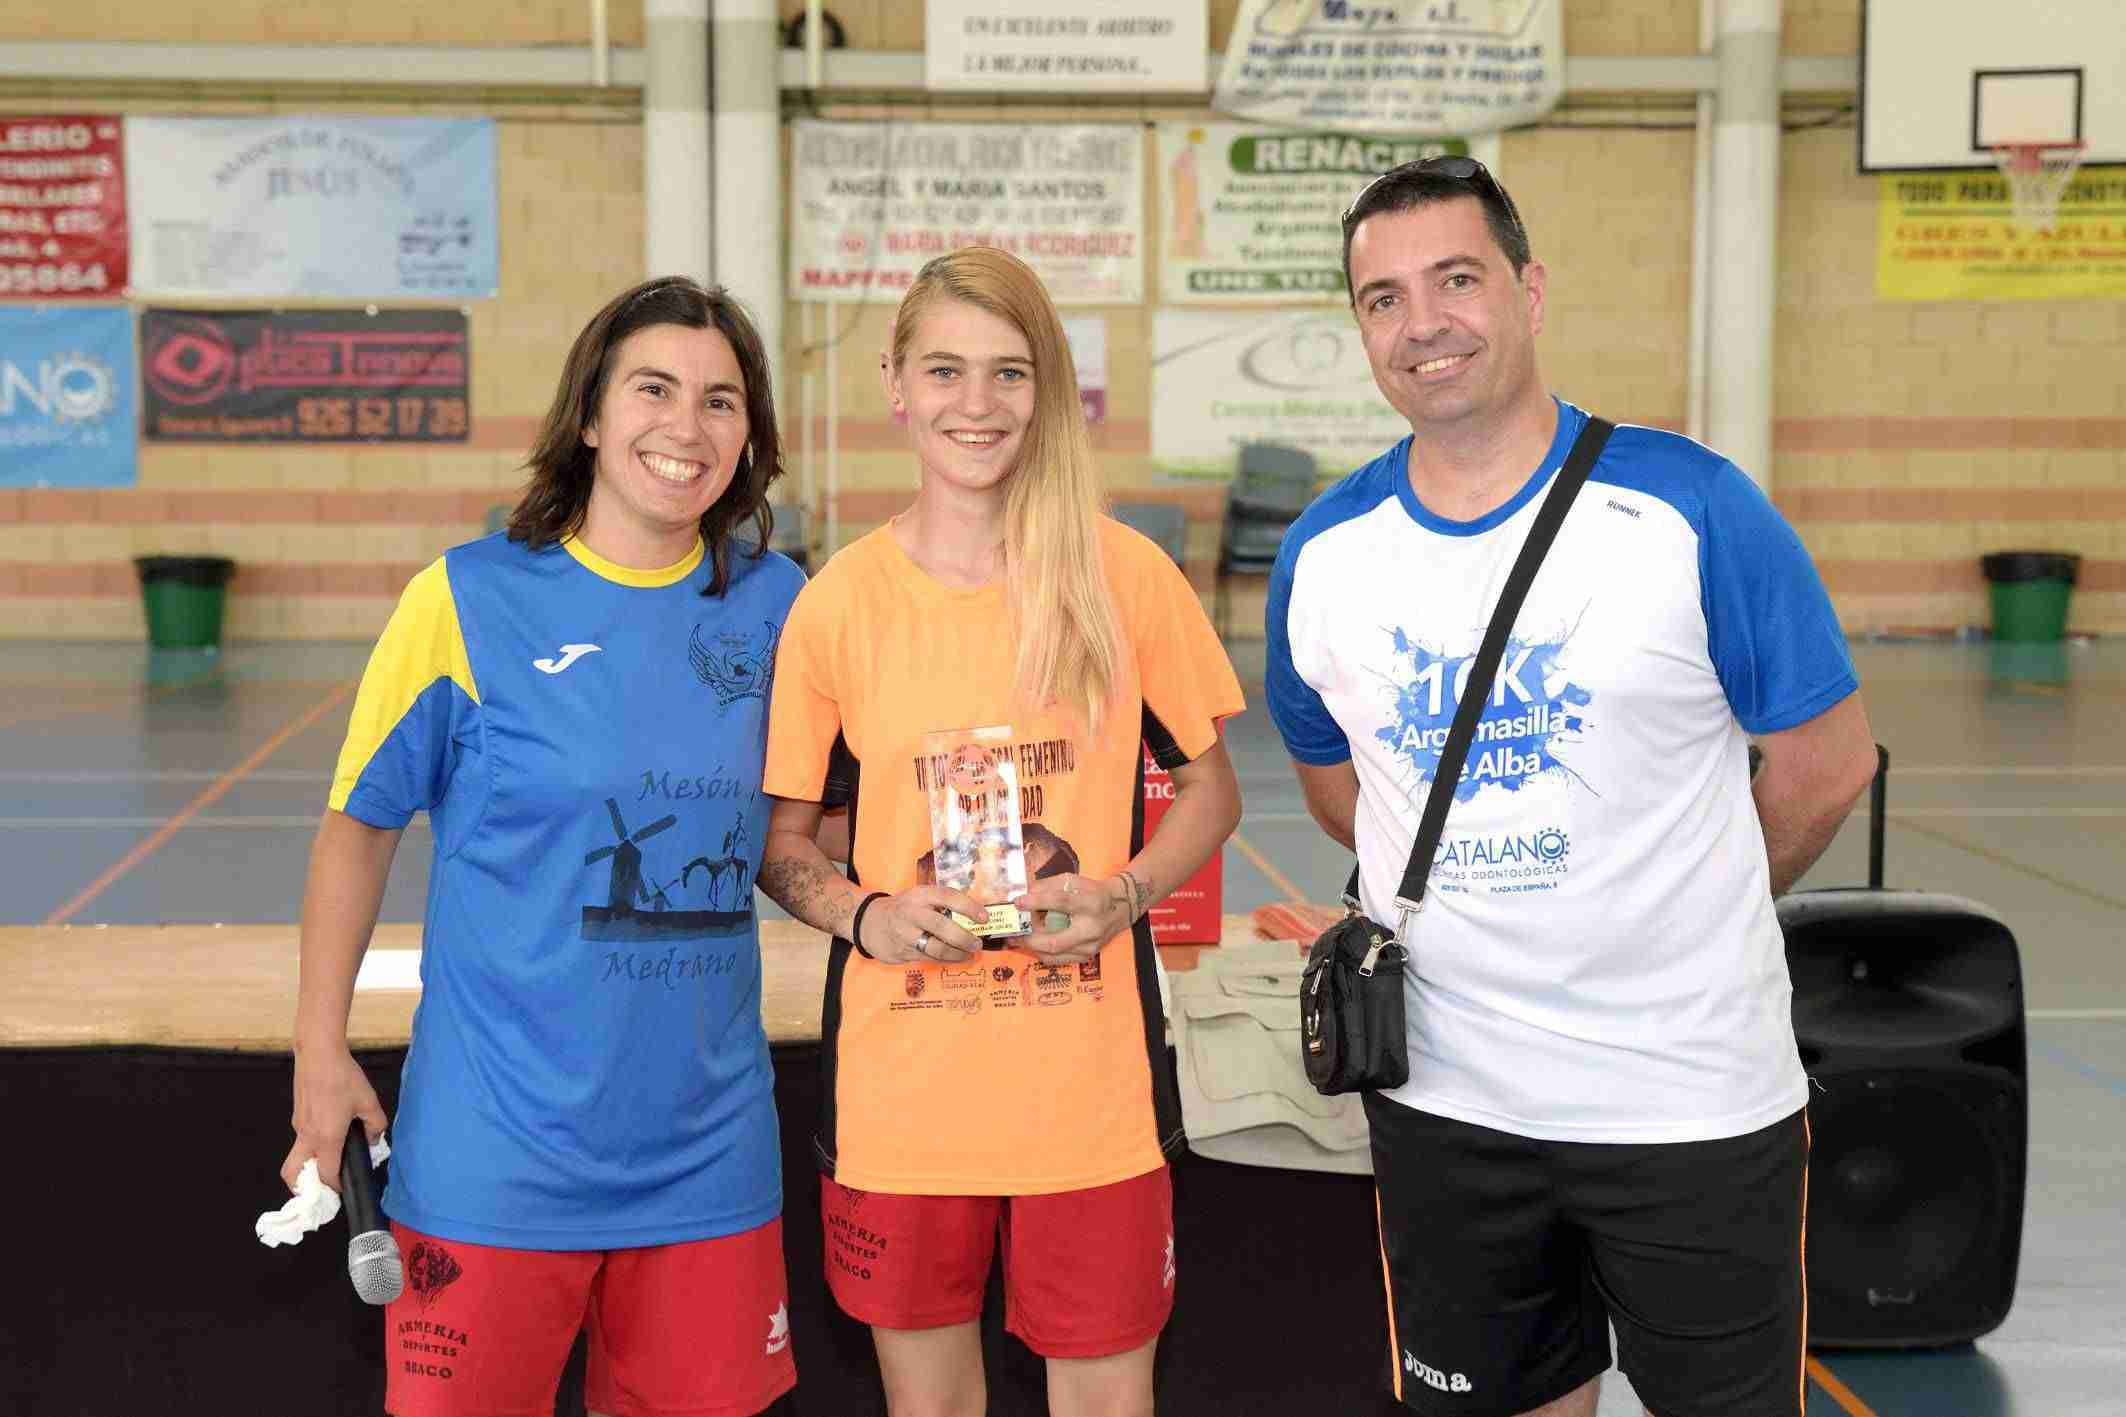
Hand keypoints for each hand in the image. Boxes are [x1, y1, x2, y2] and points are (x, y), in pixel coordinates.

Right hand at [282, 1042, 387, 1194]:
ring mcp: (299, 1125)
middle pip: (292, 1174)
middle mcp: (307, 1136)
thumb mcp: (368, 1101)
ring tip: (331, 1159)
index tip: (344, 1188)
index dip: (335, 1187)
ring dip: (309, 1164)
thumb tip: (374, 1140)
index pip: (326, 1175)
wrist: (318, 1053)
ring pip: (297, 1155)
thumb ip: (375, 1125)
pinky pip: (301, 1138)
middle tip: (321, 1187)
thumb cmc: (343, 1077)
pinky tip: (331, 1130)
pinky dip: (311, 1144)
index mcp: (326, 1138)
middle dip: (303, 1187)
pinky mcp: (298, 1114)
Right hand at [861, 885, 986, 964]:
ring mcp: (905, 934)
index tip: (985, 917)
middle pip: (942, 927)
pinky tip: (956, 958)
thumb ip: (942, 904)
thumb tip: (976, 917)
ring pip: (936, 948)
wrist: (868, 921)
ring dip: (957, 954)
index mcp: (919, 895)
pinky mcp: (902, 952)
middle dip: (964, 938)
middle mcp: (911, 913)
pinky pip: (929, 958)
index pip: (948, 897)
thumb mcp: (919, 897)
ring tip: (969, 954)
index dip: (969, 907)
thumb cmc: (904, 908)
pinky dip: (946, 960)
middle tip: (978, 943)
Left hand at [1013, 872, 1133, 964]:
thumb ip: (1047, 886)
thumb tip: (1024, 894)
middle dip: (1029, 937)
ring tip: (1019, 936)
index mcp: (1091, 903)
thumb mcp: (1073, 881)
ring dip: (1031, 946)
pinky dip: (1040, 952)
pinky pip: (1057, 959)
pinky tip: (1033, 942)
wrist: (1120, 908)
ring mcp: (1089, 946)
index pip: (1061, 903)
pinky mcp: (1086, 956)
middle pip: (1054, 941)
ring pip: (1052, 954)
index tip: (1018, 902)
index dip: (1037, 902)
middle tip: (1015, 929)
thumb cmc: (1093, 892)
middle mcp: (1092, 928)